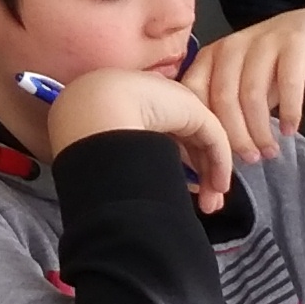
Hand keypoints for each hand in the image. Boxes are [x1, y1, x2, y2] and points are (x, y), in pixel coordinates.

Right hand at [48, 66, 240, 212]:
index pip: (158, 135)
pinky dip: (218, 163)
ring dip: (209, 174)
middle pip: (184, 138)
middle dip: (198, 173)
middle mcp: (152, 99)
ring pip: (200, 139)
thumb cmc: (85, 139)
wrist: (90, 117)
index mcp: (124, 103)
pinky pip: (211, 137)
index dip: (172, 165)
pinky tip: (218, 187)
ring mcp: (172, 100)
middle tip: (205, 204)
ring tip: (211, 204)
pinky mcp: (191, 108)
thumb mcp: (105, 150)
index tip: (180, 193)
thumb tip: (138, 187)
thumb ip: (125, 159)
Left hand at [185, 9, 304, 168]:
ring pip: (253, 93)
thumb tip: (212, 158)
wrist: (304, 28)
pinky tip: (289, 130)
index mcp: (209, 57)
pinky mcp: (294, 44)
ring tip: (269, 151)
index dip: (204, 129)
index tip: (215, 156)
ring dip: (260, 129)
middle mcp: (231, 47)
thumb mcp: (236, 81)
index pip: (195, 95)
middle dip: (235, 136)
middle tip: (249, 159)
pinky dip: (289, 110)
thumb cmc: (264, 64)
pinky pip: (289, 82)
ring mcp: (262, 42)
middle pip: (224, 98)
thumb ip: (222, 109)